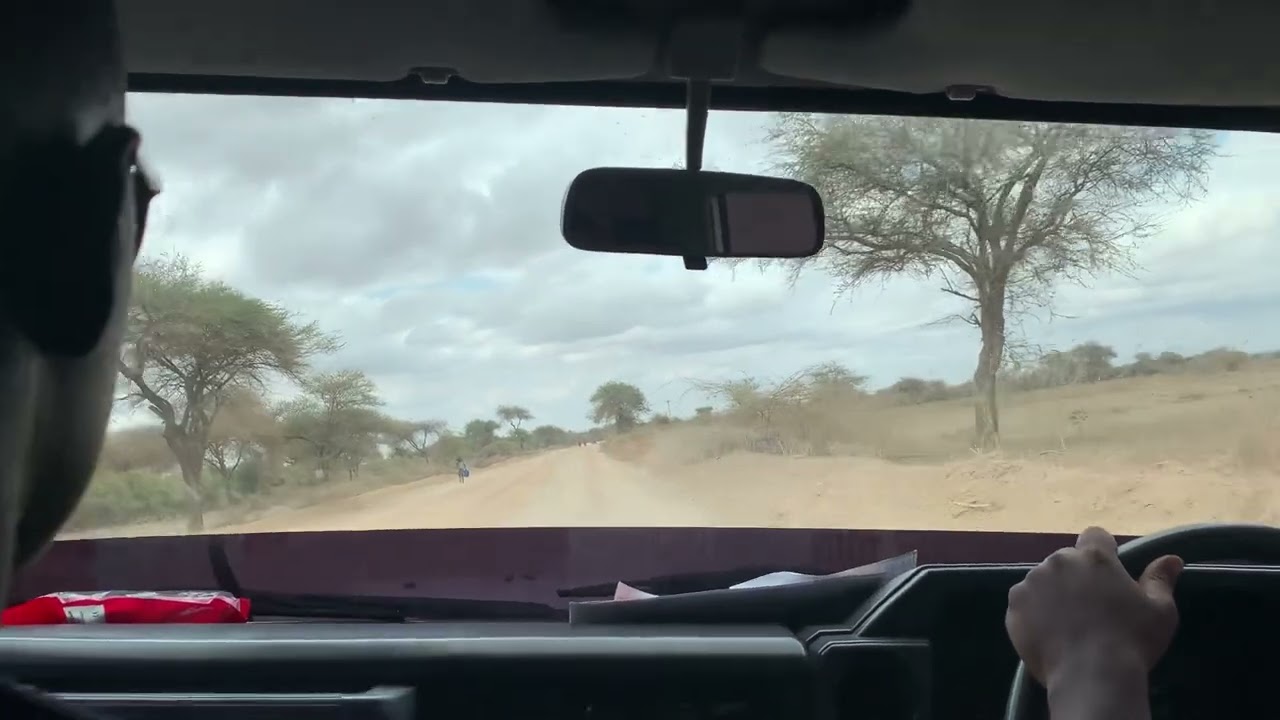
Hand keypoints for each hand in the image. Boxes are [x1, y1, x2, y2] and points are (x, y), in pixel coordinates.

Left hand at [1006, 526, 1182, 689]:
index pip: (1095, 536)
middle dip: (1077, 576)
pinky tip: (1050, 634)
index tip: (1109, 575)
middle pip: (1067, 560)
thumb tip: (1172, 559)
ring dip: (1053, 593)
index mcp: (1093, 557)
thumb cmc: (1131, 640)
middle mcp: (1058, 562)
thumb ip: (1160, 579)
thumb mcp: (1160, 611)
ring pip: (1043, 581)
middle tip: (1091, 607)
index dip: (1103, 552)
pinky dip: (1034, 613)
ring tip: (1069, 624)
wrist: (1090, 676)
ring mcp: (1030, 583)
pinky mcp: (1014, 607)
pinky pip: (1025, 603)